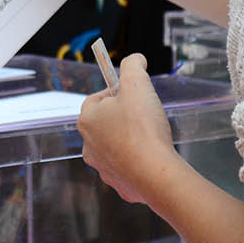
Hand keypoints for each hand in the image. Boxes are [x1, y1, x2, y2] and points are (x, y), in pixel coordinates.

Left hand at [78, 53, 178, 208]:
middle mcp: (89, 145)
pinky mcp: (118, 183)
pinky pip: (127, 167)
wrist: (155, 174)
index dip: (116, 93)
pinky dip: (138, 161)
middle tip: (144, 114)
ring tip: (150, 136)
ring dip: (129, 139)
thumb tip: (135, 59)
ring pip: (115, 146)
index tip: (132, 93)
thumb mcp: (137, 84)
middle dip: (124, 117)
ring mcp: (102, 167)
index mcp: (87, 120)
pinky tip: (152, 156)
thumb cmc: (143, 129)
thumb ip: (133, 66)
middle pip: (106, 123)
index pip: (96, 99)